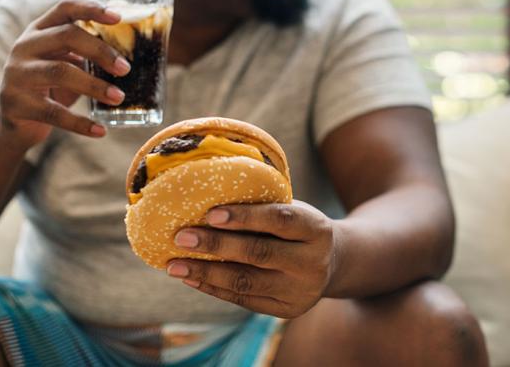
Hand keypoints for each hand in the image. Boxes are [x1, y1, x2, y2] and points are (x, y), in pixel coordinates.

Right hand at [0, 0, 129, 145]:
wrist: (15, 122)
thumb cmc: (51, 86)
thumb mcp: (67, 63)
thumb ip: (89, 54)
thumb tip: (133, 53)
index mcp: (40, 30)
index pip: (64, 8)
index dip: (91, 8)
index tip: (118, 17)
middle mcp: (24, 46)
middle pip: (66, 36)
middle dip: (100, 51)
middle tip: (125, 69)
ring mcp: (17, 74)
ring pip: (60, 72)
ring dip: (95, 86)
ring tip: (119, 97)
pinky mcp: (16, 104)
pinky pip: (54, 113)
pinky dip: (80, 123)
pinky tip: (100, 131)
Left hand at [167, 201, 336, 317]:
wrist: (334, 262)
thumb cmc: (301, 227)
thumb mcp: (295, 210)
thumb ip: (264, 208)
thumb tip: (206, 200)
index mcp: (317, 229)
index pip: (280, 220)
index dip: (245, 216)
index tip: (210, 213)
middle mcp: (312, 262)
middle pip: (259, 253)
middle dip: (216, 245)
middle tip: (182, 236)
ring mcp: (300, 290)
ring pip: (247, 282)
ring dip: (206, 272)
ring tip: (175, 264)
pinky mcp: (287, 309)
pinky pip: (244, 300)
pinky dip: (214, 288)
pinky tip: (192, 278)